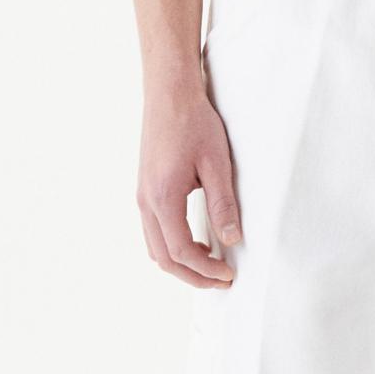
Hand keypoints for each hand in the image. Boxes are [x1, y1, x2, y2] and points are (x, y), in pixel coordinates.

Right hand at [137, 74, 242, 288]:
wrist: (169, 93)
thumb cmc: (194, 123)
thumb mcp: (217, 164)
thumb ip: (223, 205)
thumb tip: (232, 240)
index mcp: (163, 198)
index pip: (182, 252)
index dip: (206, 271)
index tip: (229, 275)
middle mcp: (146, 201)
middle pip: (163, 258)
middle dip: (192, 276)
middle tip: (222, 280)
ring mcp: (141, 196)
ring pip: (154, 247)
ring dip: (181, 263)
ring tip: (211, 263)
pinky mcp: (145, 189)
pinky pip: (153, 231)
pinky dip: (172, 246)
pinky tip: (196, 241)